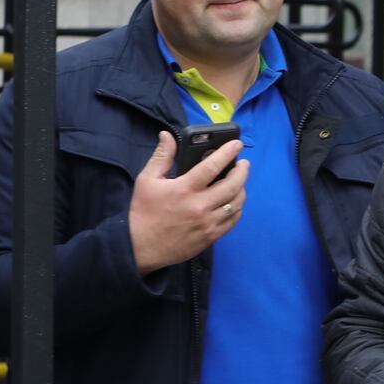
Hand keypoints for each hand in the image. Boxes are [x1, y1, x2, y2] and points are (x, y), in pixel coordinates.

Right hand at [129, 131, 248, 274]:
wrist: (140, 247)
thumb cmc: (143, 211)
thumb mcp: (147, 180)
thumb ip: (162, 156)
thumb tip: (167, 135)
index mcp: (184, 189)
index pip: (212, 166)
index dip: (228, 152)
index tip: (236, 144)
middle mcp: (199, 206)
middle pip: (232, 185)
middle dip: (242, 171)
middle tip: (244, 164)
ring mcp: (207, 223)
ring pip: (236, 203)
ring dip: (241, 189)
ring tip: (239, 182)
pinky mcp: (210, 237)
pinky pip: (232, 221)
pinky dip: (237, 209)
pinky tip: (234, 202)